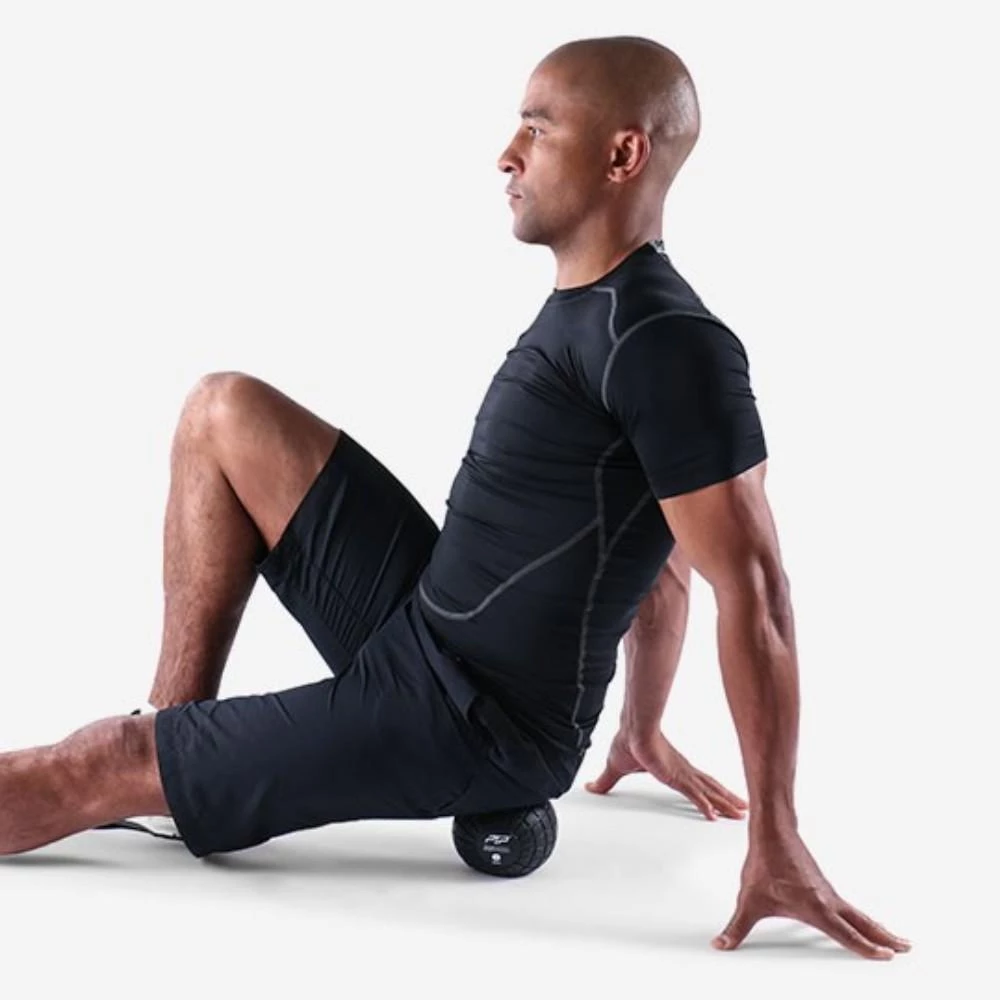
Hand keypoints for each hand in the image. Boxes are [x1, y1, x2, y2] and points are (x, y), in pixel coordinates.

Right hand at [585, 727, 747, 820]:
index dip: (710, 792)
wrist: (633, 728)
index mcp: (673, 768)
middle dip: (727, 799)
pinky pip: (694, 795)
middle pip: (710, 788)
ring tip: (740, 813)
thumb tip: (591, 786)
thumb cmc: (628, 741)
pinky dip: (705, 806)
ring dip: (725, 803)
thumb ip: (607, 780)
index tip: (722, 801)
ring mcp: (682, 774)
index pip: (697, 783)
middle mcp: (683, 771)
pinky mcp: (677, 776)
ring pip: (709, 792)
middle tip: (743, 810)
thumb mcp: (616, 768)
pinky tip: (714, 816)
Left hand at [714, 830, 911, 958]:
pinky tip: (861, 922)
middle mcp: (827, 900)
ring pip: (857, 913)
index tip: (887, 957)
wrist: (772, 831)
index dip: (866, 948)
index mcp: (815, 908)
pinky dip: (861, 917)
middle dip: (884, 938)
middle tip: (907, 948)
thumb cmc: (763, 864)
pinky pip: (847, 906)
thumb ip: (736, 928)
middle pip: (862, 923)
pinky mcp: (822, 884)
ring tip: (895, 939)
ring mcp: (827, 891)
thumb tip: (720, 945)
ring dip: (877, 927)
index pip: (846, 934)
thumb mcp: (749, 901)